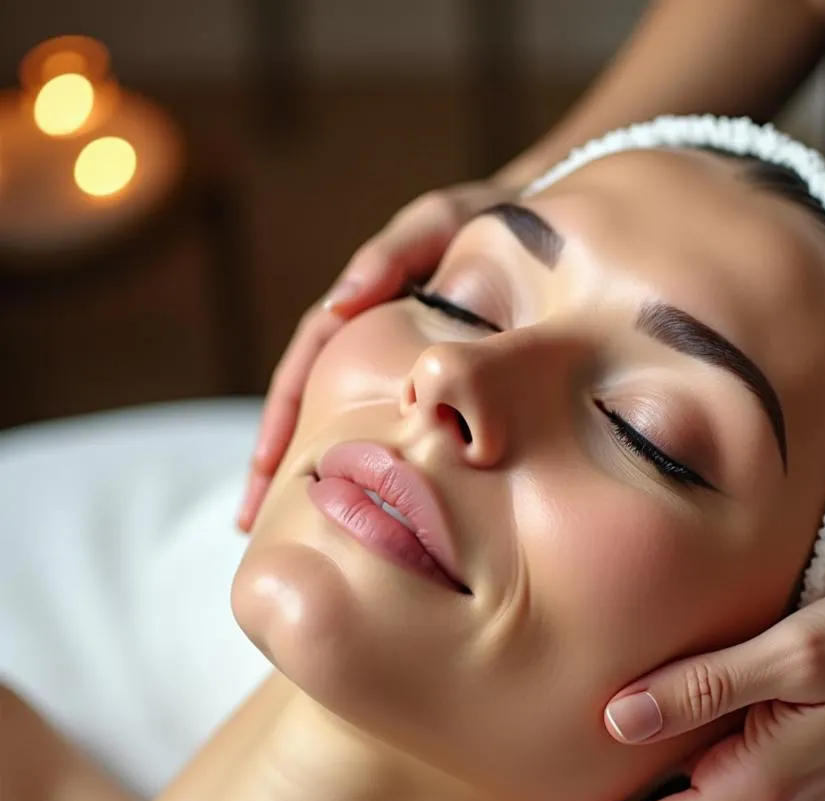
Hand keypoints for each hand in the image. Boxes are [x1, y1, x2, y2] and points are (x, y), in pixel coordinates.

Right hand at [236, 178, 519, 531]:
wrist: (548, 238)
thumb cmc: (491, 223)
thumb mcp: (442, 224)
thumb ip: (394, 253)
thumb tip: (340, 300)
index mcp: (364, 306)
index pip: (307, 366)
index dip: (282, 417)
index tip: (265, 469)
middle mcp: (372, 340)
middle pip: (312, 406)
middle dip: (279, 463)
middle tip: (252, 519)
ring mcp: (401, 365)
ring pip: (347, 424)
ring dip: (314, 471)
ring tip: (285, 527)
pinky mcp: (435, 384)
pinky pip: (394, 429)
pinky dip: (372, 466)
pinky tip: (366, 507)